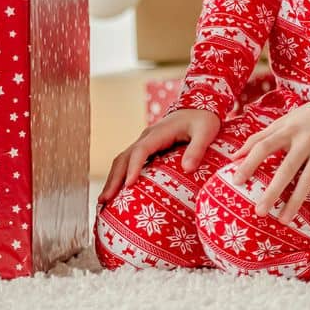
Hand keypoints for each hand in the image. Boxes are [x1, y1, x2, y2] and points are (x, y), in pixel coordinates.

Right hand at [100, 108, 220, 204]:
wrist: (199, 109)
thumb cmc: (203, 121)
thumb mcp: (206, 132)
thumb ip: (197, 149)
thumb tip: (187, 169)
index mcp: (158, 133)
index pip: (140, 151)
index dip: (133, 167)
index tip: (129, 186)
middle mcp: (146, 138)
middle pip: (123, 158)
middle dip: (113, 179)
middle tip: (104, 200)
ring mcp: (144, 143)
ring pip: (122, 161)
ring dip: (112, 179)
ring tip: (104, 201)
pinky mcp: (147, 149)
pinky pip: (128, 162)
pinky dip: (120, 177)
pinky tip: (118, 192)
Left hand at [230, 101, 309, 224]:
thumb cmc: (307, 117)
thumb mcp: (283, 121)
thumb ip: (259, 137)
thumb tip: (233, 156)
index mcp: (288, 130)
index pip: (264, 147)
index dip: (249, 163)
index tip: (236, 180)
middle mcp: (306, 141)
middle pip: (287, 169)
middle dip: (273, 191)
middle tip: (259, 211)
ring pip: (309, 180)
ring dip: (296, 202)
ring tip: (284, 221)